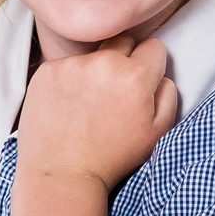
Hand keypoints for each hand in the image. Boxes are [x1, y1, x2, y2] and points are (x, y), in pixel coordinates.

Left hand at [16, 35, 177, 191]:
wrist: (63, 175)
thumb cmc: (112, 158)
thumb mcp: (157, 132)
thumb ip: (167, 94)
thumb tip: (161, 73)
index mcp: (135, 76)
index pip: (153, 46)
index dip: (150, 65)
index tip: (140, 83)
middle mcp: (104, 63)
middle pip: (123, 41)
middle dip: (125, 60)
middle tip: (115, 92)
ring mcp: (72, 64)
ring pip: (93, 53)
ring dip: (95, 70)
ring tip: (88, 103)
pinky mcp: (47, 70)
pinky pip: (66, 64)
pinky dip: (69, 79)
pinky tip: (67, 104)